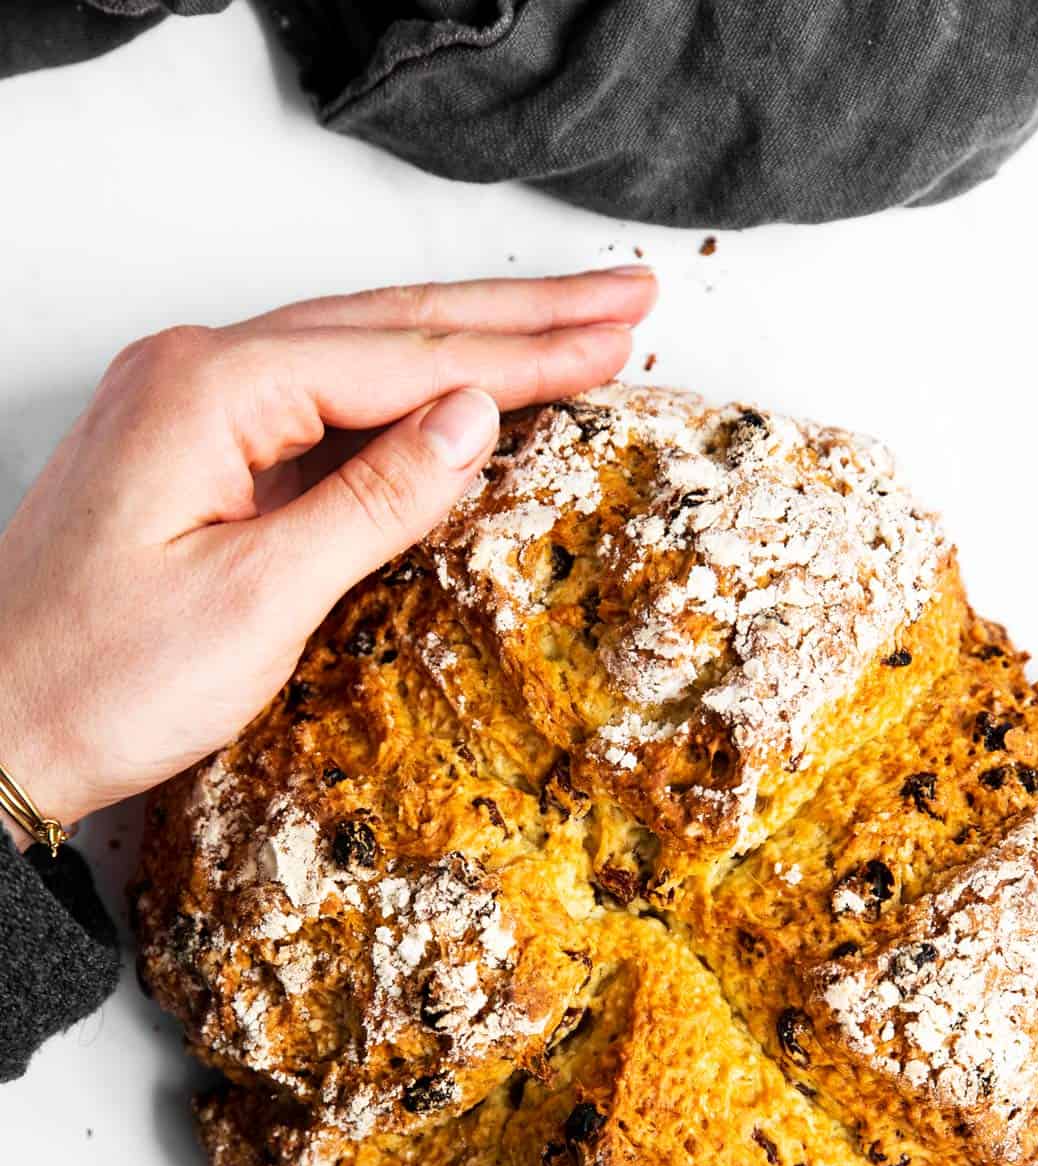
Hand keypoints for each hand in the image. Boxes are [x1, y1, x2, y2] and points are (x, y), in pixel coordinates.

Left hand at [0, 268, 656, 843]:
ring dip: (470, 341)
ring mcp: (191, 405)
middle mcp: (196, 371)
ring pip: (359, 352)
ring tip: (571, 327)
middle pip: (388, 325)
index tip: (615, 341)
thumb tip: (473, 419)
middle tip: (623, 301)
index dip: (522, 354)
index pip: (404, 358)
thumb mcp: (259, 599)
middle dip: (517, 316)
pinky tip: (463, 391)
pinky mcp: (195, 451)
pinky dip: (406, 393)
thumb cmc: (103, 680)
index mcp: (210, 389)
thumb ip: (375, 498)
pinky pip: (322, 401)